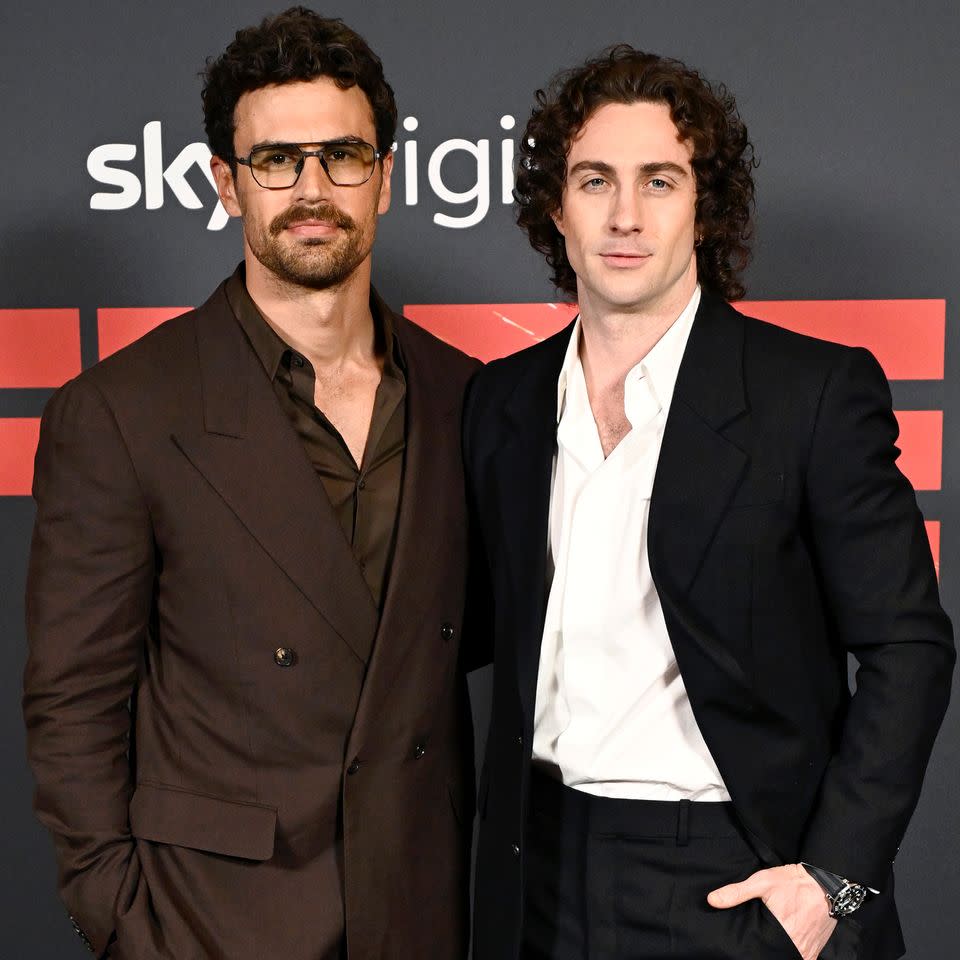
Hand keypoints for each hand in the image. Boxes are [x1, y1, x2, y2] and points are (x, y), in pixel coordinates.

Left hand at [707, 863, 836, 959]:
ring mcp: (807, 950)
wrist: (825, 883)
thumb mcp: (762, 881)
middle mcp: (796, 946)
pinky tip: (781, 947)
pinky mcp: (815, 950)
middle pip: (775, 955)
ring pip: (789, 958)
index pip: (761, 951)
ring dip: (778, 953)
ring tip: (767, 944)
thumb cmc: (793, 882)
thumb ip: (737, 892)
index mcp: (782, 932)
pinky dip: (792, 955)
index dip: (751, 950)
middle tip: (756, 942)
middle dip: (764, 951)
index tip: (745, 945)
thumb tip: (712, 900)